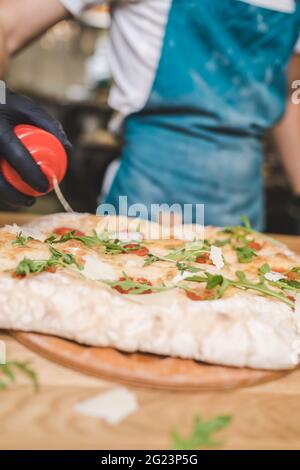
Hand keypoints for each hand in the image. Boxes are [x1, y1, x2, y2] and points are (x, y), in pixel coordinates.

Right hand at [0, 88, 71, 206]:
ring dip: (6, 196)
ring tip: (24, 200)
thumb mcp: (26, 107)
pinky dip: (0, 187)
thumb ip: (48, 125)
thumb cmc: (4, 104)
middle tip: (32, 201)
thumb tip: (68, 150)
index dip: (32, 175)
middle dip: (15, 196)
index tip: (45, 186)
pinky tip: (10, 192)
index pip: (17, 158)